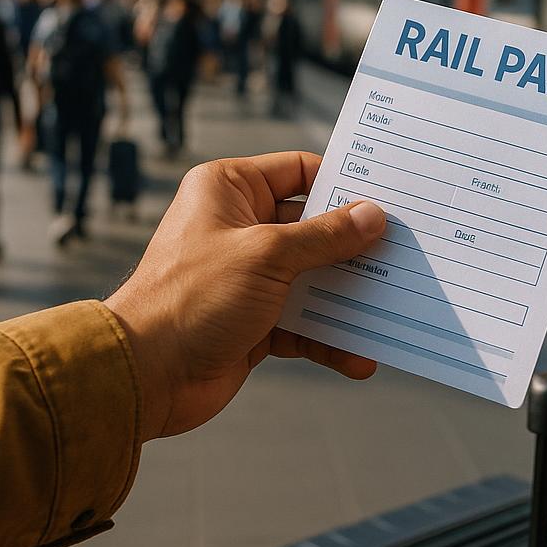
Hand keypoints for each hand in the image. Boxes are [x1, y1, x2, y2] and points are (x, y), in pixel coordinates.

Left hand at [104, 152, 385, 441]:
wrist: (144, 376)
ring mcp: (249, 276)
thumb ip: (325, 236)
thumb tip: (373, 217)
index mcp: (230, 190)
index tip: (387, 197)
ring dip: (349, 295)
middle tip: (403, 250)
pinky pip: (305, 323)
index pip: (299, 171)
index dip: (343, 182)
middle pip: (314, 227)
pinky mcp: (256, 320)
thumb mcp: (267, 254)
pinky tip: (360, 357)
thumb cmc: (193, 297)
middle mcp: (240, 227)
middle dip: (355, 245)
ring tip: (392, 304)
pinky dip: (331, 338)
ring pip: (314, 277)